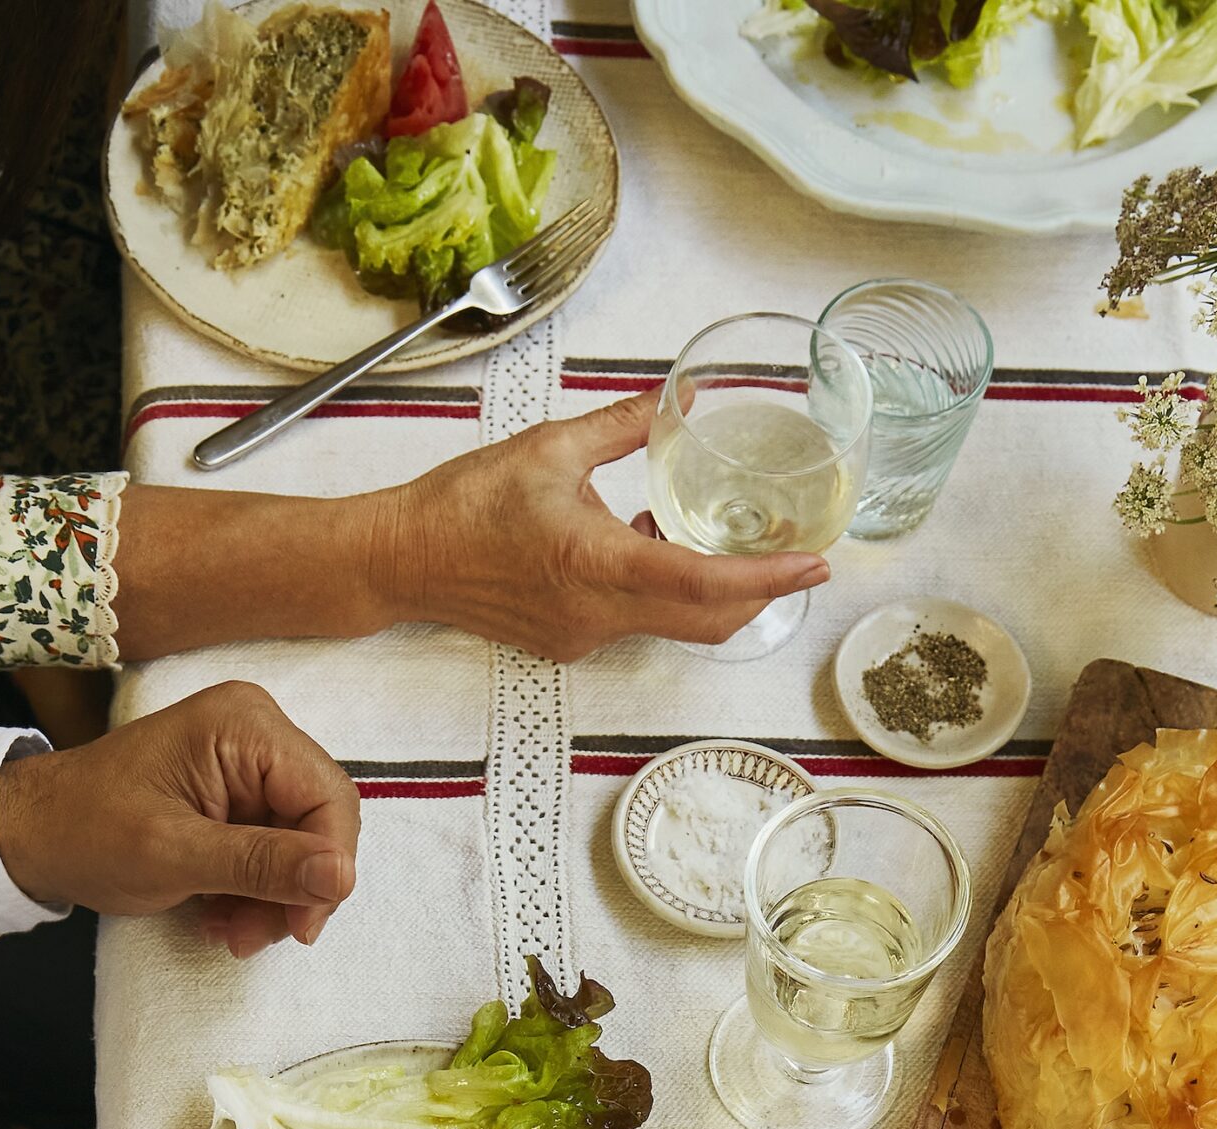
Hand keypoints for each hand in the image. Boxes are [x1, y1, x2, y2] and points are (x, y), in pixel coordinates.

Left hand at [0, 680, 360, 958]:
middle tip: (254, 938)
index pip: (329, 798)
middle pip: (320, 822)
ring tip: (228, 932)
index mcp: (244, 726)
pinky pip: (276, 848)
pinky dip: (256, 891)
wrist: (31, 831)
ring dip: (274, 899)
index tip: (300, 929)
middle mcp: (257, 731)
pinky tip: (221, 915)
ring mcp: (248, 762)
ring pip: (302, 844)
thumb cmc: (86, 831)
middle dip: (295, 889)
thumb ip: (262, 864)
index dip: (328, 868)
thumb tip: (342, 876)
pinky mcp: (239, 792)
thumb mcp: (175, 856)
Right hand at [372, 389, 831, 658]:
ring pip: (674, 627)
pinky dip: (662, 593)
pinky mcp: (570, 644)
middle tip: (798, 560)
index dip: (766, 578)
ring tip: (723, 542)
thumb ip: (624, 425)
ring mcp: (585, 637)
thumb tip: (681, 398)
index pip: (703, 582)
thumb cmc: (465, 504)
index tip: (812, 564)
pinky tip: (648, 548)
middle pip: (706, 620)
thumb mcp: (550, 448)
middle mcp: (598, 613)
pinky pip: (637, 624)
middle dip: (759, 593)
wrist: (404, 559)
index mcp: (596, 563)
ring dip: (710, 592)